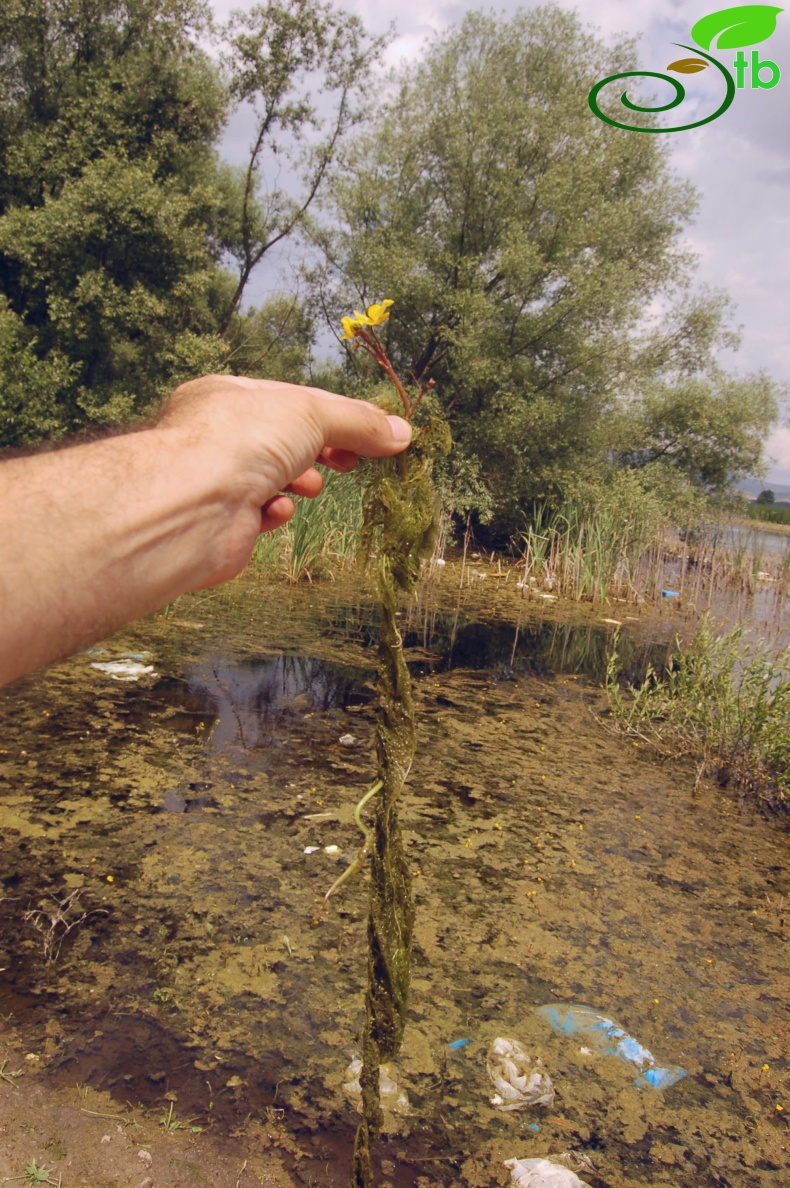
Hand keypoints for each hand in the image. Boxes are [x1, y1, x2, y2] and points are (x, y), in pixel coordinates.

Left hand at [158, 375, 412, 583]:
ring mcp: (219, 478)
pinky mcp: (224, 522)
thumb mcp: (313, 414)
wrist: (195, 504)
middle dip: (319, 451)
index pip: (292, 401)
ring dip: (299, 481)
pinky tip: (277, 510)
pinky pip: (260, 514)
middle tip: (349, 463)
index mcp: (231, 395)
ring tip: (310, 486)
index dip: (334, 416)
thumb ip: (358, 422)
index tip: (370, 434)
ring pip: (274, 478)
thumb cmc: (242, 440)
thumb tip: (402, 432)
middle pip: (285, 440)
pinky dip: (276, 512)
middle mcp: (219, 435)